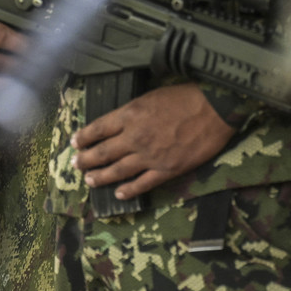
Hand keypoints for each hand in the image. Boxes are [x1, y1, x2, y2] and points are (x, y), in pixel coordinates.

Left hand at [71, 83, 235, 198]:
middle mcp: (134, 137)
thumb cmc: (185, 96)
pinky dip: (129, 190)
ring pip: (117, 171)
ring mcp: (149, 156)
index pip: (97, 129)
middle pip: (102, 152)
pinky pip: (142, 184)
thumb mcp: (151, 96)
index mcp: (129, 115)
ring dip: (101, 177)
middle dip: (86, 160)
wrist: (215, 108)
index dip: (83, 137)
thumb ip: (132, 111)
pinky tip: (119, 194)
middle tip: (76, 164)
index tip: (75, 142)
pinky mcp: (166, 170)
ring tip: (90, 180)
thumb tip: (118, 121)